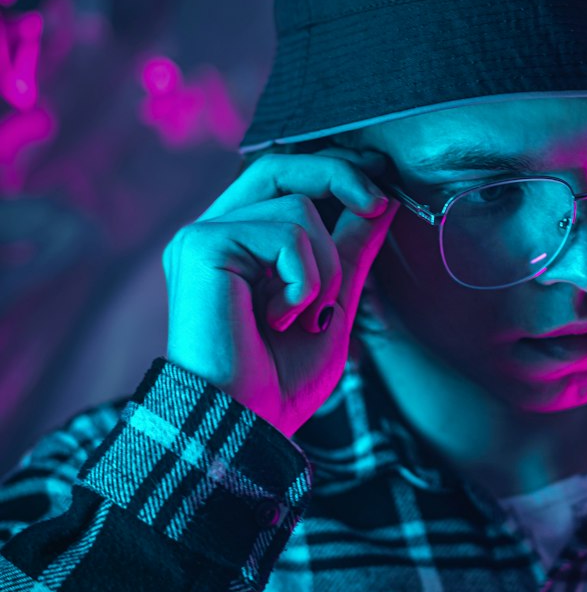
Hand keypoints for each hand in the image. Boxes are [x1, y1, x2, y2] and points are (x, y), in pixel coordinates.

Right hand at [162, 151, 397, 437]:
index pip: (284, 180)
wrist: (245, 424)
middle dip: (339, 175)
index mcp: (240, 246)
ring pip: (297, 208)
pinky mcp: (201, 245)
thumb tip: (380, 202)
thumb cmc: (280, 379)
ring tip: (304, 316)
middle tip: (378, 203)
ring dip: (324, 268)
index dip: (332, 170)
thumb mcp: (333, 303)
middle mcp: (215, 233)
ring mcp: (203, 236)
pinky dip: (303, 280)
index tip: (380, 188)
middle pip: (281, 167)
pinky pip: (284, 234)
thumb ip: (350, 250)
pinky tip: (281, 319)